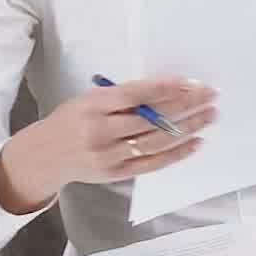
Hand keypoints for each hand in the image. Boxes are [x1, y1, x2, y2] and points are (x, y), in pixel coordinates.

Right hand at [0, 77, 216, 213]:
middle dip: (184, 106)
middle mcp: (100, 132)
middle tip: (210, 96)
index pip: (134, 95)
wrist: (45, 155)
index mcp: (91, 106)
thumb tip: (168, 89)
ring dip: (187, 128)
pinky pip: (152, 164)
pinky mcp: (116, 173)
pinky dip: (176, 154)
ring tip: (209, 116)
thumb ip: (122, 97)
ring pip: (155, 142)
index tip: (190, 82)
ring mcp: (108, 156)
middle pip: (150, 119)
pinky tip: (196, 142)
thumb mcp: (88, 99)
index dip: (164, 88)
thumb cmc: (72, 120)